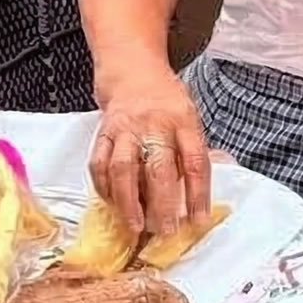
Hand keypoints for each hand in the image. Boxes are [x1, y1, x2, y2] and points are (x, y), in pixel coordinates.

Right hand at [91, 68, 212, 238]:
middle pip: (158, 167)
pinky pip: (99, 163)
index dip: (198, 193)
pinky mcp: (103, 133)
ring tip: (135, 225)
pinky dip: (104, 187)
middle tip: (165, 230)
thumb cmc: (166, 102)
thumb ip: (196, 153)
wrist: (132, 72)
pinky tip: (112, 204)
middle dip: (162, 204)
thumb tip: (203, 196)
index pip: (195, 161)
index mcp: (183, 121)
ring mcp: (125, 129)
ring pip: (123, 168)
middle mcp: (154, 124)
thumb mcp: (191, 118)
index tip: (198, 220)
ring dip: (129, 201)